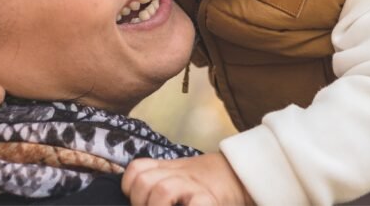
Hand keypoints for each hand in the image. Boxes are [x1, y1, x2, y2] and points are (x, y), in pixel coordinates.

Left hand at [122, 153, 253, 205]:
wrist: (241, 177)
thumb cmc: (206, 184)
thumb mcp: (180, 175)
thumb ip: (159, 178)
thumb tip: (134, 197)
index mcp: (169, 168)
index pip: (138, 169)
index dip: (129, 186)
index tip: (133, 200)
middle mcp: (179, 174)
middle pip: (145, 180)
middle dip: (139, 201)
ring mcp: (194, 186)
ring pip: (162, 190)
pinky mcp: (208, 199)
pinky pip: (193, 204)